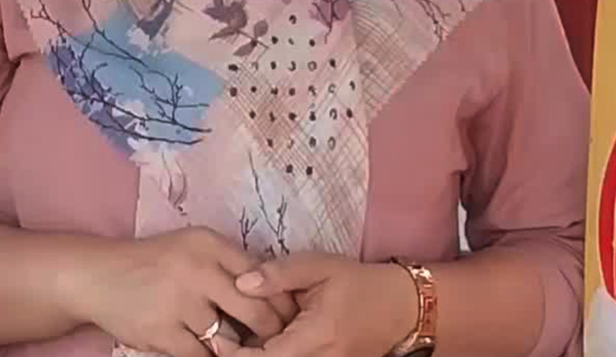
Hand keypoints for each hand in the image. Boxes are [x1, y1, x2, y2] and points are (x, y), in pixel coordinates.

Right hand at [74, 228, 298, 356]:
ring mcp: (180, 303)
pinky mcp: (163, 333)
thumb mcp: (192, 246)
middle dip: (271, 331)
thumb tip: (273, 289)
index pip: (262, 273)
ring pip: (229, 340)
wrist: (100, 276)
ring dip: (238, 349)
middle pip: (255, 310)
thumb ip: (228, 262)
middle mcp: (198, 269)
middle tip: (276, 341)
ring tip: (244, 348)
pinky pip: (201, 356)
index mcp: (209, 243)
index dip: (280, 298)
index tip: (290, 314)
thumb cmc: (154, 262)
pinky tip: (211, 351)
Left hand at [234, 254, 417, 356]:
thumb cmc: (358, 282)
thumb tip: (241, 282)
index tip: (214, 337)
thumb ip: (279, 274)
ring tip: (232, 341)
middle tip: (217, 340)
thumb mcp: (319, 267)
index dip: (236, 353)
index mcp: (317, 337)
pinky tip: (258, 344)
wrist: (400, 308)